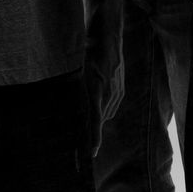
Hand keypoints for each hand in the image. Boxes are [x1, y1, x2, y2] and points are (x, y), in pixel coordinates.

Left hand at [85, 36, 123, 154]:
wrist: (108, 39)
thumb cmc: (89, 52)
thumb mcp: (80, 70)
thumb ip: (79, 89)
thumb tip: (71, 105)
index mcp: (98, 91)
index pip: (96, 121)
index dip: (94, 138)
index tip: (93, 153)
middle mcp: (110, 94)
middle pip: (101, 119)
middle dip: (93, 128)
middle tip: (82, 135)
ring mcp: (117, 92)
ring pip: (107, 113)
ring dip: (98, 117)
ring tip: (90, 116)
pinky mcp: (120, 90)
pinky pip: (112, 106)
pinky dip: (104, 109)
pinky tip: (98, 104)